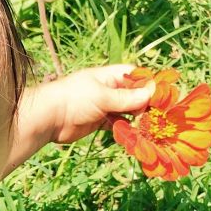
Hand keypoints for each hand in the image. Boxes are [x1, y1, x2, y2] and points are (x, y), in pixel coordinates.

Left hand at [40, 64, 156, 143]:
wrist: (49, 118)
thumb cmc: (74, 99)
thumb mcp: (103, 96)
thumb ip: (127, 97)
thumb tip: (152, 92)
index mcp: (109, 77)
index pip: (135, 75)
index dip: (147, 84)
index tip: (161, 96)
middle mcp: (108, 90)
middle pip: (133, 95)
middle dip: (144, 104)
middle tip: (156, 116)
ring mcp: (103, 106)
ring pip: (127, 111)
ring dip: (136, 119)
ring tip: (147, 128)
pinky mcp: (98, 122)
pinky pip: (117, 124)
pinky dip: (125, 129)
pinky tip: (133, 135)